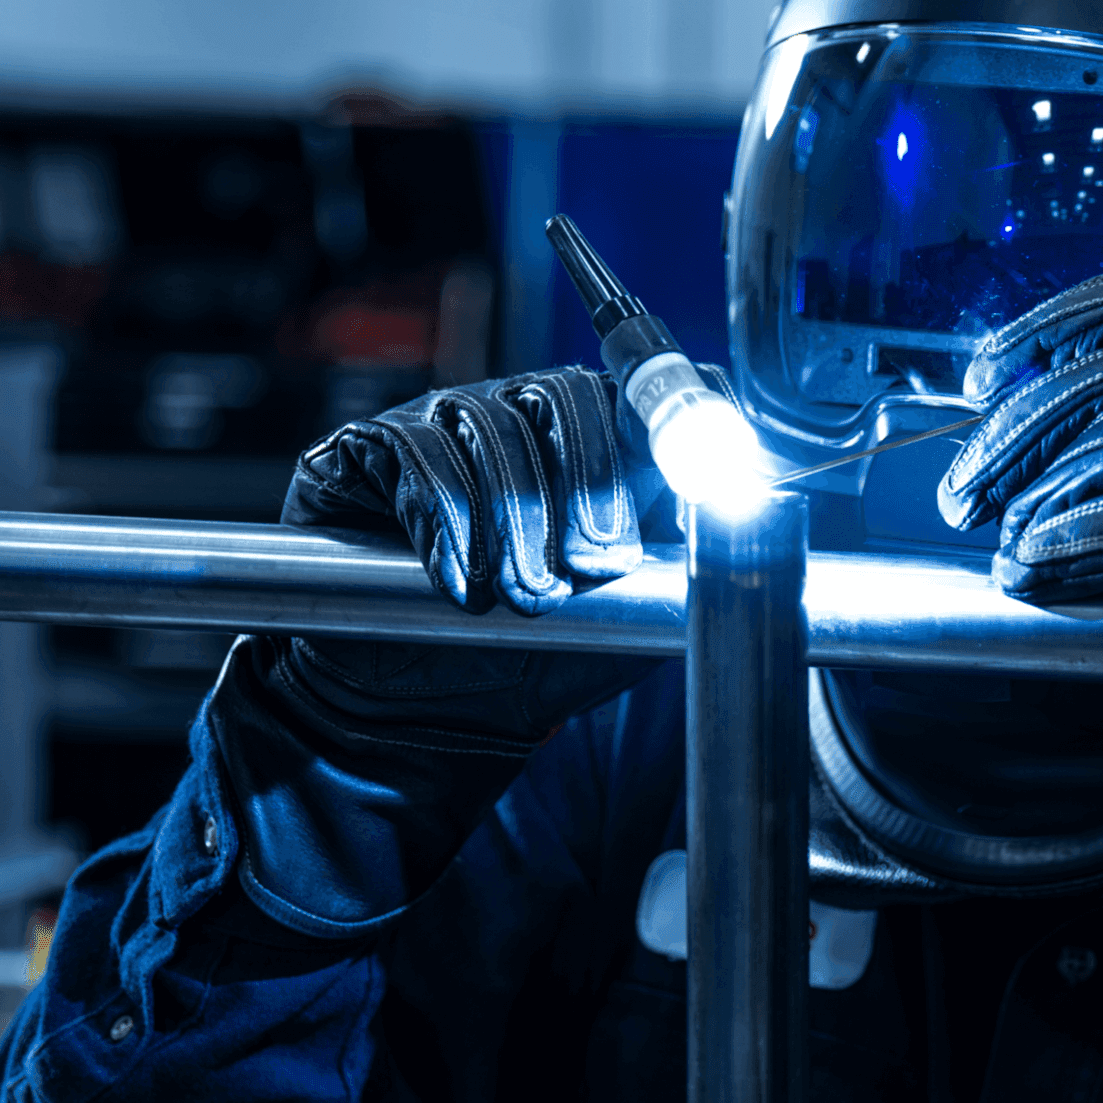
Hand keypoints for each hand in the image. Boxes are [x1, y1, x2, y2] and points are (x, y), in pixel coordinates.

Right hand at [209, 369, 663, 937]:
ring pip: (493, 426)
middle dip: (588, 490)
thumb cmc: (524, 659)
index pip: (643, 386)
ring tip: (521, 596)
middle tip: (586, 572)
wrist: (419, 715)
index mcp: (592, 442)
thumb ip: (677, 567)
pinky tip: (462, 583)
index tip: (690, 467)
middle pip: (569, 396)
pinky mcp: (369, 450)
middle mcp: (519, 413)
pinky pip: (416, 455)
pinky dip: (446, 523)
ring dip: (515, 519)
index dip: (670, 415)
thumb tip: (732, 513)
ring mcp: (443, 422)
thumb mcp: (622, 619)